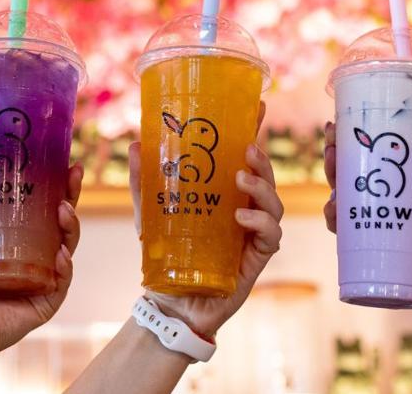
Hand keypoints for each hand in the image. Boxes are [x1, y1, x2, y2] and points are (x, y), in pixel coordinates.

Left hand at [0, 161, 83, 368]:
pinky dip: (65, 266)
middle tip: (73, 174)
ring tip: (63, 210)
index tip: (64, 163)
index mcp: (17, 240)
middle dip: (72, 196)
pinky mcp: (46, 302)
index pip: (41, 208)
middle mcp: (34, 257)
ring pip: (68, 247)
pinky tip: (61, 254)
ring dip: (71, 226)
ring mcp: (42, 279)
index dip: (55, 185)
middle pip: (61, 222)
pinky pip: (63, 281)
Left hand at [128, 102, 283, 336]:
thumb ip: (144, 182)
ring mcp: (253, 235)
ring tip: (240, 178)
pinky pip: (271, 235)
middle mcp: (245, 211)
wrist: (170, 302)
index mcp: (226, 196)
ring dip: (262, 187)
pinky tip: (241, 216)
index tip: (260, 107)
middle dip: (262, 161)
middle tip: (247, 149)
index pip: (245, 161)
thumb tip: (136, 144)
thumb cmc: (166, 257)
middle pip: (266, 179)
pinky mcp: (256, 258)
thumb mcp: (151, 214)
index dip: (256, 133)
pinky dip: (260, 221)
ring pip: (275, 204)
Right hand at [322, 121, 411, 303]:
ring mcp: (370, 215)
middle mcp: (376, 193)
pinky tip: (334, 209)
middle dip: (332, 154)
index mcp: (392, 174)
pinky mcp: (366, 239)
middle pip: (346, 168)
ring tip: (334, 174)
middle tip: (331, 145)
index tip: (338, 123)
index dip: (348, 135)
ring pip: (339, 193)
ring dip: (329, 181)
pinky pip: (342, 227)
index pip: (365, 149)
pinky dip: (333, 217)